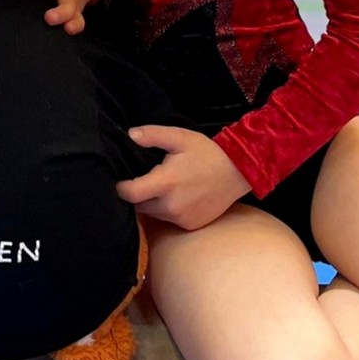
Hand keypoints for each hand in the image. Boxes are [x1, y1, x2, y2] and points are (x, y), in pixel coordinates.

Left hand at [116, 125, 250, 229]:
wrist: (238, 173)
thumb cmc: (206, 153)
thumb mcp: (179, 137)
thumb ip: (153, 135)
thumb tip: (130, 135)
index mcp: (166, 183)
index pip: (130, 194)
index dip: (121, 187)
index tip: (122, 179)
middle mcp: (172, 205)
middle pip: (139, 205)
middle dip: (137, 194)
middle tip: (146, 178)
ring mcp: (182, 218)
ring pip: (153, 213)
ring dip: (152, 202)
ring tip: (163, 186)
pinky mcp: (191, 225)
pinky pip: (169, 219)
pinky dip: (167, 210)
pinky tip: (176, 196)